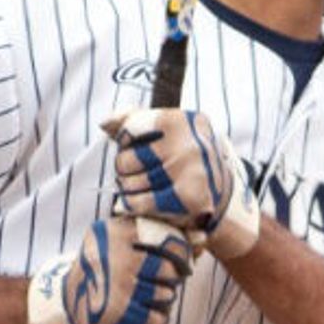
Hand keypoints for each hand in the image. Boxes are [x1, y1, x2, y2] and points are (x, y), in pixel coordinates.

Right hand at [27, 213, 197, 323]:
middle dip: (169, 281)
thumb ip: (165, 237)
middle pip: (170, 270)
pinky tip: (140, 314)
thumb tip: (204, 237)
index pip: (170, 240)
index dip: (180, 254)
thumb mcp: (127, 243)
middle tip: (154, 283)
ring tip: (143, 297)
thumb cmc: (107, 269)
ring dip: (162, 301)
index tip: (176, 262)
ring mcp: (117, 286)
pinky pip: (158, 319)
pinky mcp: (118, 314)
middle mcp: (116, 256)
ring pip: (166, 295)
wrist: (69, 304)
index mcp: (117, 231)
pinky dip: (155, 320)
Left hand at [103, 108, 263, 258]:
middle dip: (125, 168)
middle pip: (126, 160)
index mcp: (181, 121)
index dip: (126, 140)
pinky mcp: (187, 200)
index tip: (137, 145)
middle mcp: (188, 145)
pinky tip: (139, 201)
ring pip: (130, 184)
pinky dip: (133, 204)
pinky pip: (139, 203)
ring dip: (128, 188)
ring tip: (142, 185)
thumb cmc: (181, 152)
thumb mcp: (164, 128)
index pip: (129, 129)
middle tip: (139, 170)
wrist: (219, 187)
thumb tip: (104, 123)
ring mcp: (189, 173)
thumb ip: (133, 118)